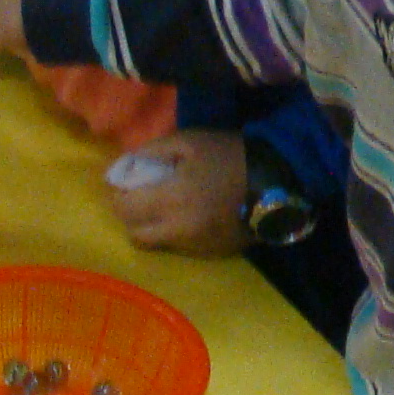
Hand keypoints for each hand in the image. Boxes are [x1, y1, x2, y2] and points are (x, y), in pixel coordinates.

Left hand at [109, 131, 248, 253]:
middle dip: (130, 216)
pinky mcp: (210, 254)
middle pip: (135, 233)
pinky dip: (175, 234)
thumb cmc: (230, 156)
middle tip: (137, 198)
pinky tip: (187, 217)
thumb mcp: (189, 140)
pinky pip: (179, 248)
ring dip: (151, 228)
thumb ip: (152, 150)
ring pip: (156, 245)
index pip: (124, 208)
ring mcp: (195, 246)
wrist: (277, 183)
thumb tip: (126, 164)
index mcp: (170, 199)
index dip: (116, 196)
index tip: (120, 183)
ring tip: (161, 209)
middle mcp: (177, 230)